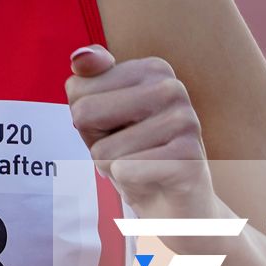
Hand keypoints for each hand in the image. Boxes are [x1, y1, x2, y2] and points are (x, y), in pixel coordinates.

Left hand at [65, 45, 214, 221]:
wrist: (178, 208)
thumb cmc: (134, 157)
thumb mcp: (101, 117)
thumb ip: (88, 81)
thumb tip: (80, 57)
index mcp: (153, 68)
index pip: (77, 89)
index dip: (87, 121)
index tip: (117, 131)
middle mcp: (172, 87)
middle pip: (85, 114)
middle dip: (96, 143)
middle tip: (127, 153)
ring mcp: (185, 121)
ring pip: (103, 150)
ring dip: (113, 168)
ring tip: (141, 168)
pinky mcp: (188, 158)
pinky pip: (125, 171)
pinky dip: (129, 184)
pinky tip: (152, 182)